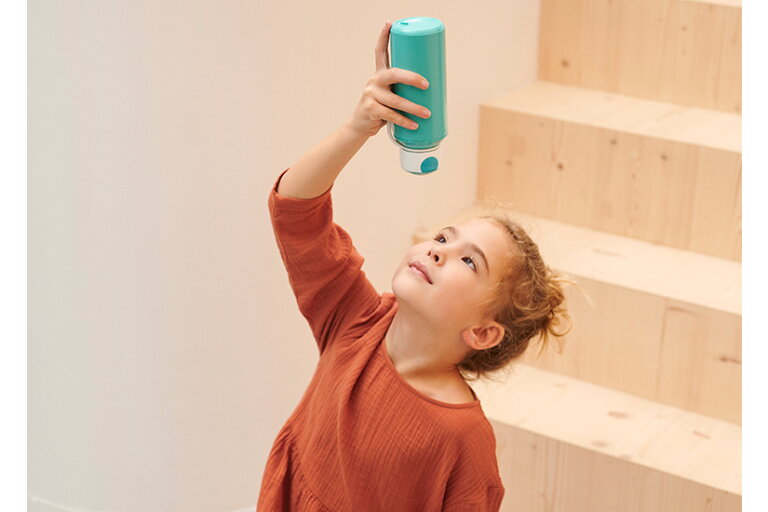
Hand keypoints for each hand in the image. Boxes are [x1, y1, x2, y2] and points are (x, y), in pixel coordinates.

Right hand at [347, 21, 431, 137]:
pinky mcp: (370, 109)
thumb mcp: (390, 94)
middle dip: (411, 77)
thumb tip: (434, 91)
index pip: (380, 51)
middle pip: (393, 73)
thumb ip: (405, 90)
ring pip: (395, 99)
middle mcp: (374, 81)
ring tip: (427, 113)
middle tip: (427, 84)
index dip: (384, 36)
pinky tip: (414, 125)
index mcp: (380, 74)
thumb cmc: (381, 108)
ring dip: (413, 107)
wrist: (360, 125)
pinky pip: (390, 115)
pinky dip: (404, 121)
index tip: (390, 23)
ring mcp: (371, 95)